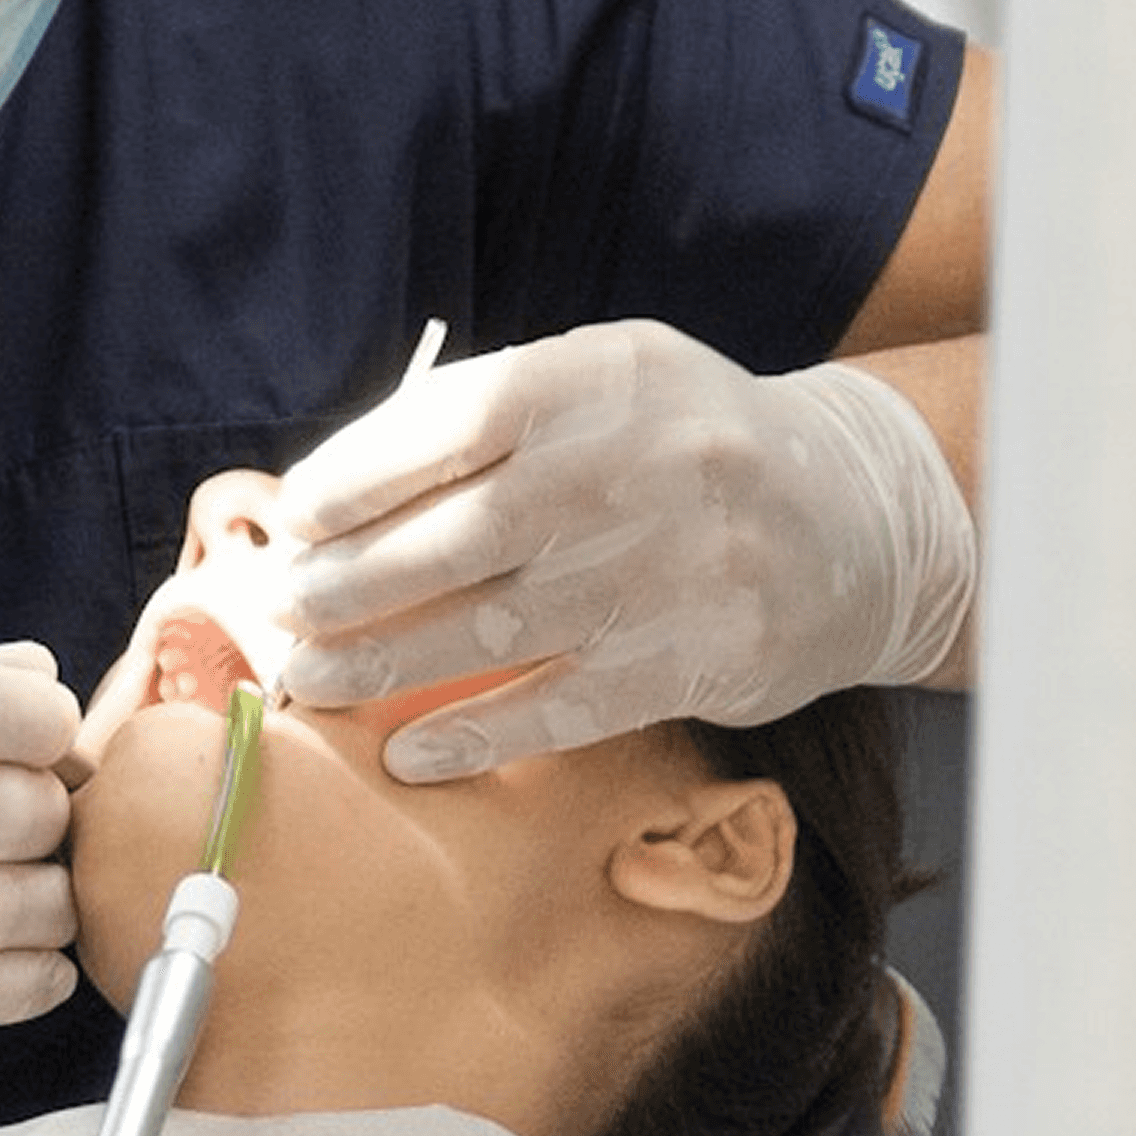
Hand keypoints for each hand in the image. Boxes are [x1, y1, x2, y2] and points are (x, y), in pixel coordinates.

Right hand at [0, 635, 81, 1077]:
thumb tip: (32, 677)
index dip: (38, 724)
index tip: (32, 737)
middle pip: (16, 810)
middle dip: (43, 815)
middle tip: (22, 821)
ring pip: (11, 907)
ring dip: (40, 902)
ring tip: (17, 892)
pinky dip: (24, 980)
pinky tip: (24, 964)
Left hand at [268, 320, 973, 782]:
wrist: (856, 513)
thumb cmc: (678, 444)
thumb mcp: (601, 385)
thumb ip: (483, 418)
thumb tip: (333, 492)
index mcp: (601, 382)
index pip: (452, 424)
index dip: (357, 478)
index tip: (295, 519)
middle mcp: (637, 470)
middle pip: (458, 535)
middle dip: (347, 583)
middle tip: (279, 613)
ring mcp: (669, 570)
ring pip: (493, 629)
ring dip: (383, 664)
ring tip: (311, 677)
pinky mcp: (696, 661)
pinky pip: (562, 707)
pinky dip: (475, 736)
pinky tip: (406, 753)